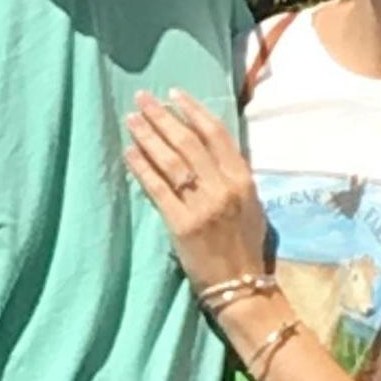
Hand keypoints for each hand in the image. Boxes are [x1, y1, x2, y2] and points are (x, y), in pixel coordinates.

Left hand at [123, 88, 272, 292]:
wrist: (242, 287)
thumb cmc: (247, 247)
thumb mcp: (251, 205)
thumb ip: (233, 177)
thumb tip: (207, 148)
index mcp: (243, 180)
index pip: (216, 134)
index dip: (193, 110)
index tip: (174, 93)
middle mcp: (223, 188)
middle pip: (188, 142)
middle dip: (163, 117)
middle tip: (142, 99)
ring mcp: (202, 206)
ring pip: (171, 161)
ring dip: (149, 136)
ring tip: (131, 119)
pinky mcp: (181, 225)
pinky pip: (157, 189)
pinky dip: (142, 168)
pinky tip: (128, 152)